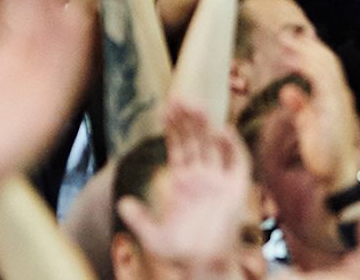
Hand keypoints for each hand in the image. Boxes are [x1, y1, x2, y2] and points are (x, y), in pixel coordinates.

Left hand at [115, 102, 255, 274]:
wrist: (205, 267)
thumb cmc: (181, 254)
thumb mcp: (154, 237)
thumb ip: (139, 219)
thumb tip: (122, 202)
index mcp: (183, 182)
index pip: (178, 147)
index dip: (173, 127)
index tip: (166, 107)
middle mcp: (202, 177)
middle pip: (195, 141)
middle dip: (188, 120)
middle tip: (180, 97)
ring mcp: (220, 182)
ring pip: (214, 146)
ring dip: (206, 126)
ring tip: (196, 106)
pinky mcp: (236, 190)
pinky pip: (237, 163)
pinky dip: (232, 147)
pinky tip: (223, 130)